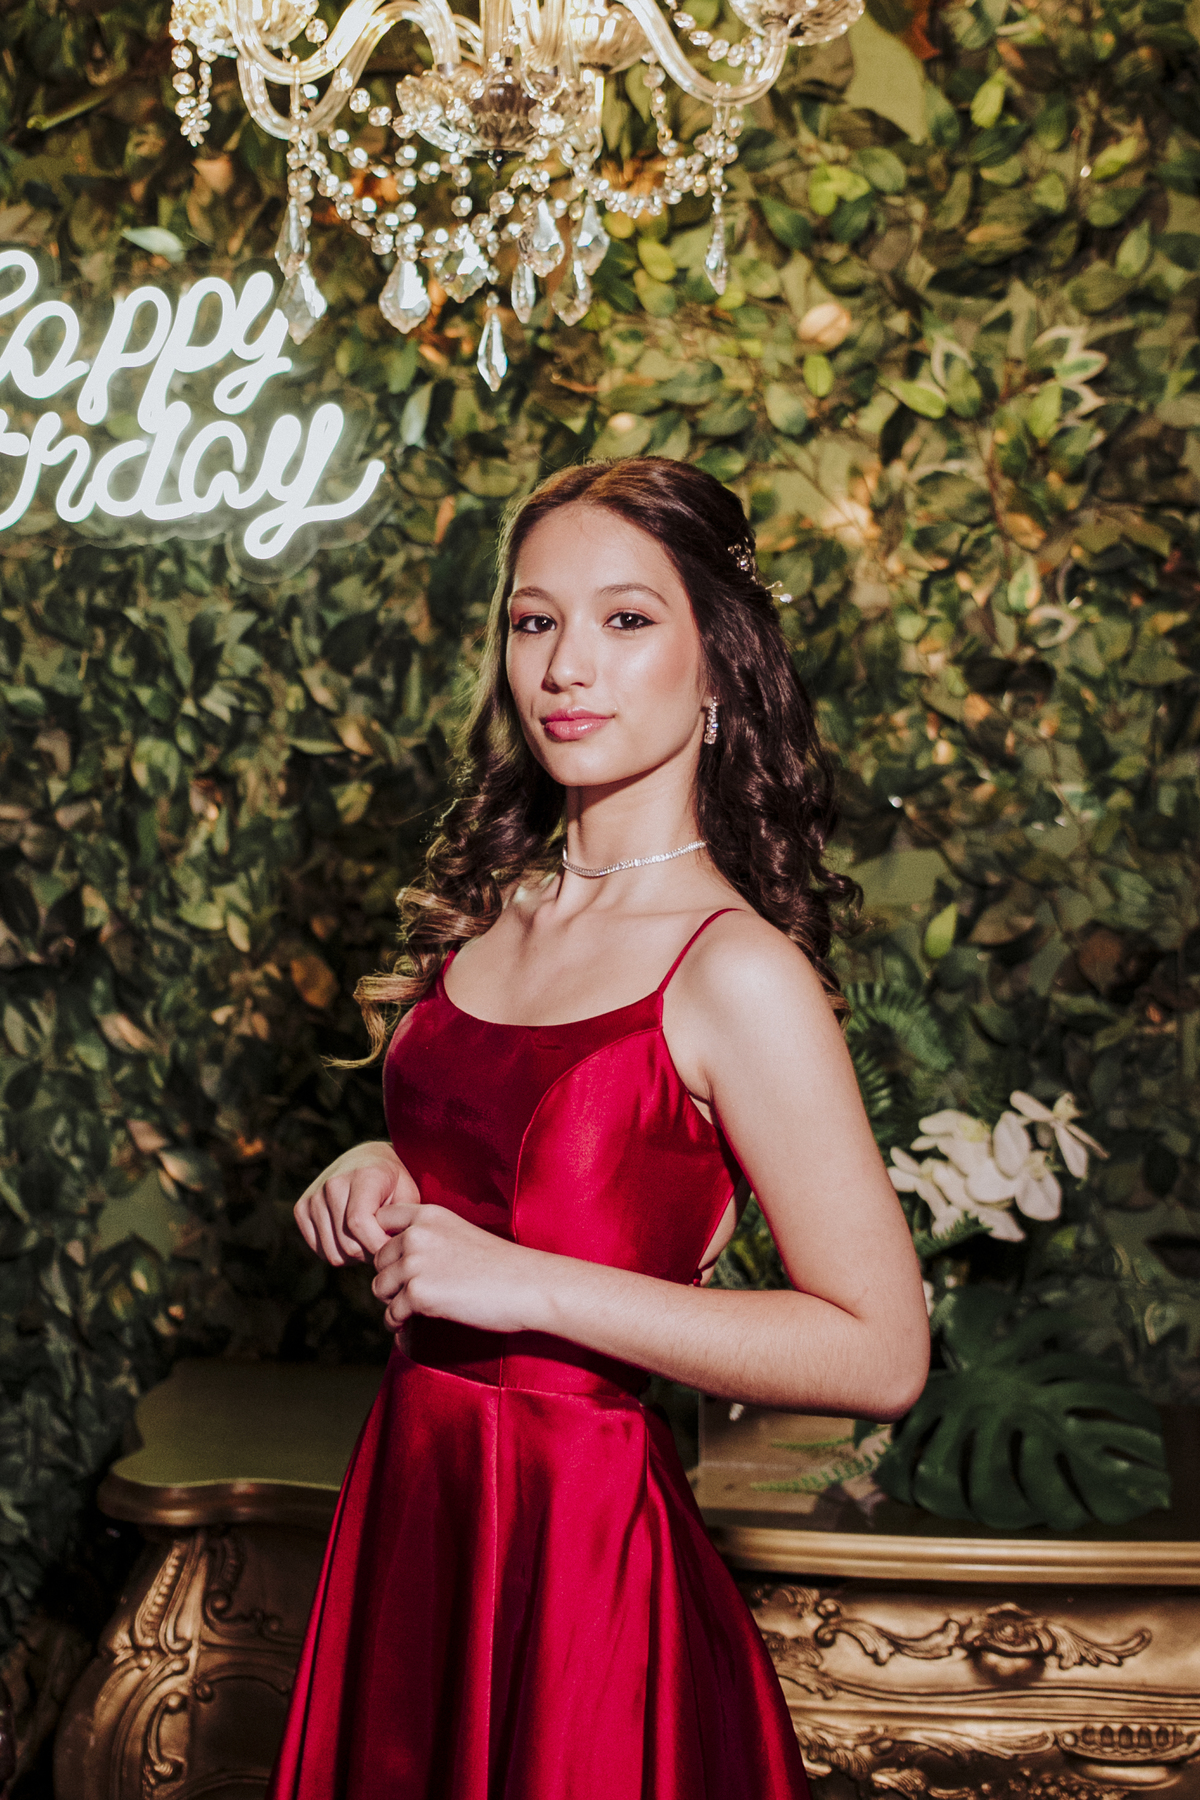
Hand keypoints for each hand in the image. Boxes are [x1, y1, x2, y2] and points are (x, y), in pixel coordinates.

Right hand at [294, 1142, 419, 1265]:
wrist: (369, 1161)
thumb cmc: (395, 1182)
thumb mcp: (408, 1196)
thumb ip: (400, 1222)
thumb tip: (390, 1251)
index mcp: (362, 1176)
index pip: (358, 1223)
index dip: (378, 1245)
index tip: (393, 1248)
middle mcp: (332, 1184)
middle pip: (346, 1244)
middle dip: (370, 1254)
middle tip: (384, 1245)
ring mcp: (313, 1197)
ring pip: (332, 1253)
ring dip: (354, 1256)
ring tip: (370, 1241)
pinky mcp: (301, 1209)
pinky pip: (320, 1251)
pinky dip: (338, 1252)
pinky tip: (353, 1238)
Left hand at [371, 1201, 545, 1334]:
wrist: (528, 1286)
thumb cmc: (500, 1265)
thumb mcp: (460, 1233)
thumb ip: (428, 1237)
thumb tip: (395, 1258)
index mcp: (429, 1214)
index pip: (381, 1219)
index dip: (384, 1241)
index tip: (397, 1260)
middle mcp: (417, 1234)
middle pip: (378, 1259)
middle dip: (391, 1277)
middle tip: (411, 1291)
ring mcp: (415, 1263)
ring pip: (380, 1287)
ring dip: (393, 1301)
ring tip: (411, 1309)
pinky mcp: (418, 1294)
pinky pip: (391, 1314)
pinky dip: (398, 1323)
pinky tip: (410, 1325)